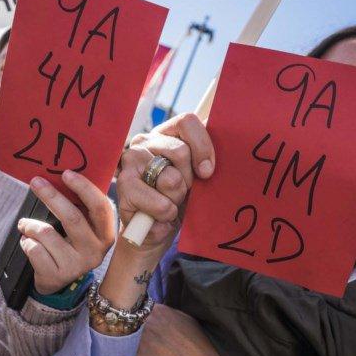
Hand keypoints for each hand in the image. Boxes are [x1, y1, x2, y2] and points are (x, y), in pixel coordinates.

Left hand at [18, 170, 114, 294]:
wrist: (58, 280)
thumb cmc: (70, 243)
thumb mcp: (83, 226)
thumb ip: (81, 206)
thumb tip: (64, 173)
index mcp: (105, 234)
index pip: (100, 207)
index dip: (84, 188)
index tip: (66, 174)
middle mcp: (95, 251)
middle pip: (73, 218)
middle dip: (51, 197)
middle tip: (36, 182)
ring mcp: (76, 266)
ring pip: (47, 233)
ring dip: (30, 224)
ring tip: (26, 225)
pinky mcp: (57, 275)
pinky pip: (34, 249)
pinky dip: (25, 241)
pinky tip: (28, 243)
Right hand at [117, 113, 215, 258]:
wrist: (154, 233)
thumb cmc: (179, 201)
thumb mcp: (197, 178)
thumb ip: (206, 159)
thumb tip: (232, 144)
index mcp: (165, 133)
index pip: (187, 122)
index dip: (202, 146)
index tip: (207, 172)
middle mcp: (144, 142)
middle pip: (180, 152)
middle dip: (188, 182)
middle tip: (180, 194)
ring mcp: (130, 162)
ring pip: (170, 179)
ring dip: (175, 201)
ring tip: (167, 206)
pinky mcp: (123, 186)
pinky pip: (160, 204)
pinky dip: (165, 217)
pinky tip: (158, 218)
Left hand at [133, 305, 239, 355]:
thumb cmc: (200, 346)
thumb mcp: (185, 319)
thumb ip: (166, 314)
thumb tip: (153, 313)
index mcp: (157, 310)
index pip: (136, 310)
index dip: (135, 319)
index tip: (137, 327)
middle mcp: (145, 322)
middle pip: (127, 324)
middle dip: (129, 332)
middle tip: (140, 344)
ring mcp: (140, 342)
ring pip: (124, 342)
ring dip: (127, 348)